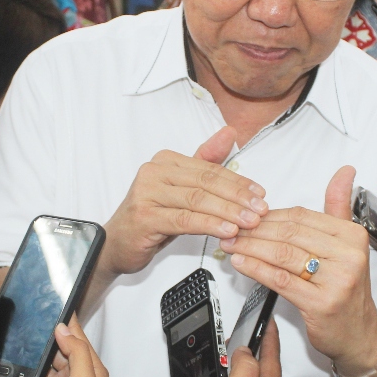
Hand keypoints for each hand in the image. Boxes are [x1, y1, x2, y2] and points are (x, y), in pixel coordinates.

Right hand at [0, 316, 107, 376]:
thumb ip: (76, 353)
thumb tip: (64, 328)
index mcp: (90, 372)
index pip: (79, 340)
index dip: (68, 322)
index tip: (55, 303)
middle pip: (56, 352)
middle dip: (41, 337)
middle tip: (23, 319)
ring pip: (35, 371)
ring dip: (18, 362)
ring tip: (2, 344)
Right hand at [102, 127, 267, 276]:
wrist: (116, 243)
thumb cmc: (151, 217)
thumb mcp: (181, 188)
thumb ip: (205, 161)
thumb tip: (229, 133)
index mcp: (166, 161)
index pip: (210, 169)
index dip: (238, 182)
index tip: (259, 194)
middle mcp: (154, 172)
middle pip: (206, 182)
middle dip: (237, 197)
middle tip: (260, 210)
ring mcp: (146, 193)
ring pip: (197, 200)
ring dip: (228, 212)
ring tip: (249, 222)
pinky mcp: (144, 216)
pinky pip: (184, 219)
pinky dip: (209, 225)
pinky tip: (226, 231)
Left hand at [218, 166, 376, 376]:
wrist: (357, 335)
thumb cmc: (345, 290)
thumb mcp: (347, 245)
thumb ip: (339, 207)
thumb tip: (344, 172)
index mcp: (352, 235)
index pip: (301, 216)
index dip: (269, 215)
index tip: (247, 216)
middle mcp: (349, 255)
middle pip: (290, 233)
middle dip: (254, 230)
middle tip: (229, 228)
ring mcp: (337, 280)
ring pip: (282, 254)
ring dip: (250, 247)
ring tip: (230, 244)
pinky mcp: (321, 303)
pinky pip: (281, 279)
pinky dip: (256, 269)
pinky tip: (241, 263)